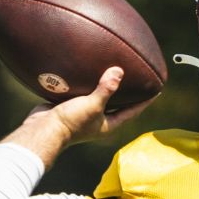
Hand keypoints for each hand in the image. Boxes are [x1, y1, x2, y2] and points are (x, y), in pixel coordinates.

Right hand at [0, 66, 154, 168]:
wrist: (42, 129)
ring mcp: (84, 113)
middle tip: (138, 78)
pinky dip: (87, 82)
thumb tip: (120, 72)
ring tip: (113, 70)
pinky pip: (82, 92)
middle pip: (118, 104)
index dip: (145, 101)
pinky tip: (88, 70)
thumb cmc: (70, 122)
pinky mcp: (70, 106)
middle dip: (127, 92)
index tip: (156, 90)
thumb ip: (106, 89)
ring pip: (99, 97)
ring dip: (105, 86)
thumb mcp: (92, 105)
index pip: (133, 111)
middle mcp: (98, 120)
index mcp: (109, 124)